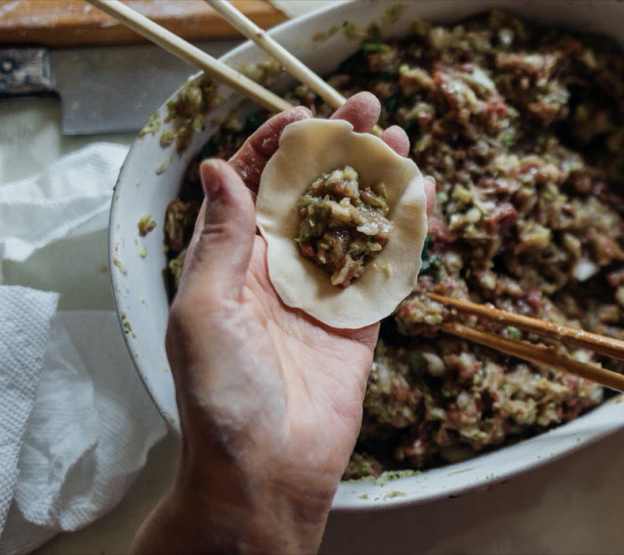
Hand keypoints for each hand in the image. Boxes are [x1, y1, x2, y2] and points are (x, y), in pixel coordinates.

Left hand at [134, 92, 434, 552]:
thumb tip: (222, 169)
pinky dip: (403, 233)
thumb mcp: (204, 308)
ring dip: (376, 182)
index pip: (256, 187)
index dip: (278, 145)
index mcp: (231, 262)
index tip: (307, 114)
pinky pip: (385, 268)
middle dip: (339, 150)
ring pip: (354, 223)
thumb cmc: (219, 396)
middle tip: (370, 111)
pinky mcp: (360, 323)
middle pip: (313, 195)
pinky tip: (419, 199)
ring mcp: (322, 295)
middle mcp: (277, 271)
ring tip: (401, 143)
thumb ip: (221, 239)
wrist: (266, 471)